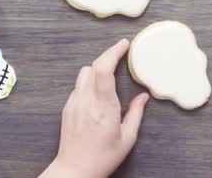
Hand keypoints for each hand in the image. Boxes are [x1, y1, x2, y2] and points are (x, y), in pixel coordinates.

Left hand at [40, 39, 149, 177]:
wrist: (74, 170)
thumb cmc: (103, 157)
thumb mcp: (127, 138)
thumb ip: (136, 113)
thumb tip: (144, 96)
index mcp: (104, 108)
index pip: (104, 70)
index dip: (113, 52)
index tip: (124, 44)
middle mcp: (86, 101)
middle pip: (93, 66)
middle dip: (107, 57)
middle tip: (121, 53)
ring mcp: (74, 103)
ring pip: (83, 73)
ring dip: (97, 68)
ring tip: (110, 72)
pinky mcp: (67, 107)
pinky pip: (78, 86)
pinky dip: (89, 82)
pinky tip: (98, 91)